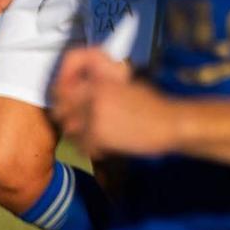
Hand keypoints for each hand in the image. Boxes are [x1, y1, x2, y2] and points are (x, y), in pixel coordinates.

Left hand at [52, 49, 177, 160]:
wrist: (170, 124)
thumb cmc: (153, 103)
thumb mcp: (127, 82)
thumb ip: (102, 81)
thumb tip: (82, 85)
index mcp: (100, 81)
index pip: (63, 83)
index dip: (60, 90)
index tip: (64, 97)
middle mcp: (92, 97)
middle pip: (61, 108)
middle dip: (68, 115)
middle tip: (80, 121)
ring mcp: (94, 117)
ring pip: (69, 129)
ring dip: (78, 133)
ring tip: (94, 134)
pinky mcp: (98, 137)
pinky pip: (82, 145)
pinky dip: (92, 148)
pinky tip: (106, 145)